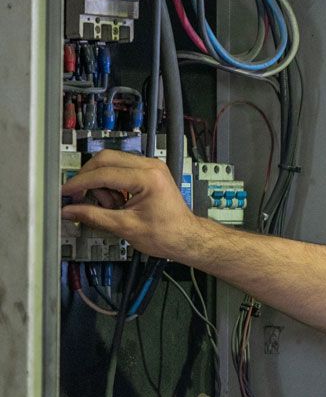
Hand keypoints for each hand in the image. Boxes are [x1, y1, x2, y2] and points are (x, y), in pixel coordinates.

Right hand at [61, 148, 201, 260]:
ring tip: (111, 206)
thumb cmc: (167, 234)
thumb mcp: (126, 227)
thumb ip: (94, 216)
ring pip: (112, 162)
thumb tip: (70, 210)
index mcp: (148, 178)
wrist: (187, 237)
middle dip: (89, 178)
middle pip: (105, 159)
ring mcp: (151, 167)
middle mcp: (151, 166)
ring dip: (102, 183)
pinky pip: (121, 169)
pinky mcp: (150, 172)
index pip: (104, 173)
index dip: (80, 183)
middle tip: (80, 197)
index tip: (66, 191)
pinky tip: (118, 202)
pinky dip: (112, 184)